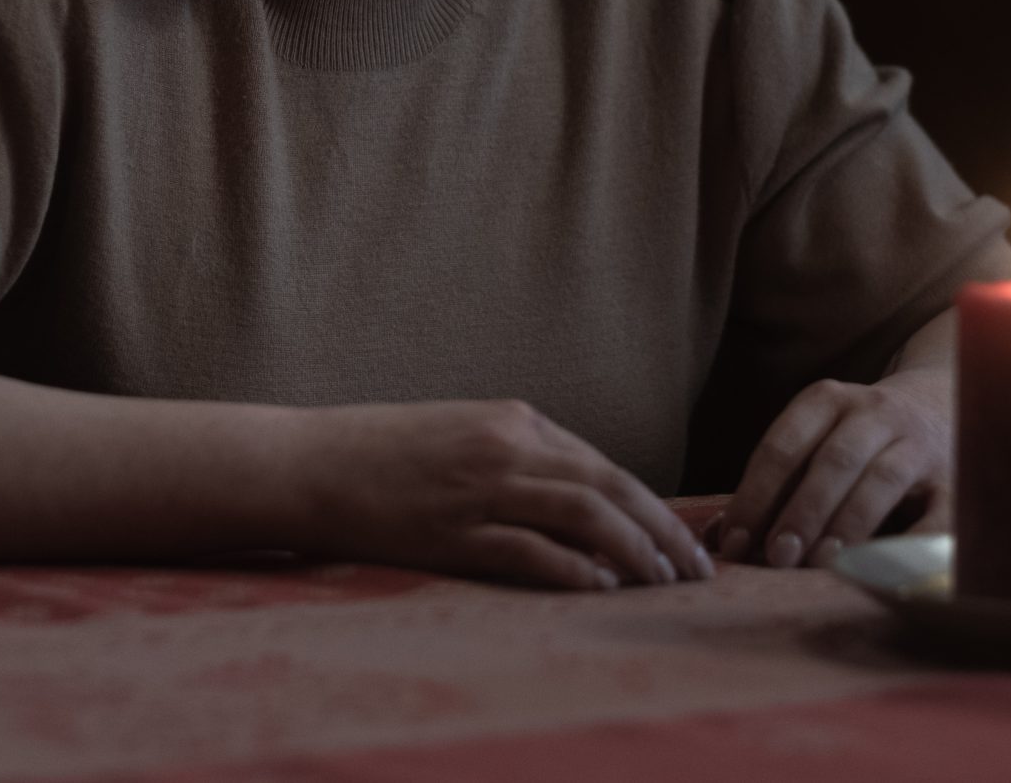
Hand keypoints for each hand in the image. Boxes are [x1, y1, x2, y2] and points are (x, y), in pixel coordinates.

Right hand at [289, 399, 715, 590]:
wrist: (311, 463)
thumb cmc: (382, 453)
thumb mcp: (462, 435)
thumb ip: (518, 458)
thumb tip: (576, 501)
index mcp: (514, 420)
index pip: (603, 467)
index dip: (652, 506)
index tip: (681, 540)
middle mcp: (509, 447)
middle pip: (611, 490)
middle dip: (664, 531)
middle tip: (700, 570)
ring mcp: (482, 489)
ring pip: (585, 517)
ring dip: (636, 553)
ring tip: (664, 584)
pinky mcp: (455, 531)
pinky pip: (531, 553)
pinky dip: (575, 571)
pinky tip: (603, 589)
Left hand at [710, 375, 953, 568]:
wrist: (942, 402)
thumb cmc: (858, 439)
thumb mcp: (814, 443)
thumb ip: (771, 487)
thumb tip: (716, 538)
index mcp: (827, 400)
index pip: (784, 444)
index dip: (756, 494)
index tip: (736, 542)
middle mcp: (874, 413)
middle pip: (833, 460)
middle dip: (802, 510)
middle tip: (777, 557)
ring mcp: (917, 443)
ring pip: (881, 479)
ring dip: (849, 522)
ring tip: (823, 562)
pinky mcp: (953, 480)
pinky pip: (937, 512)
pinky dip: (912, 542)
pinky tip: (886, 569)